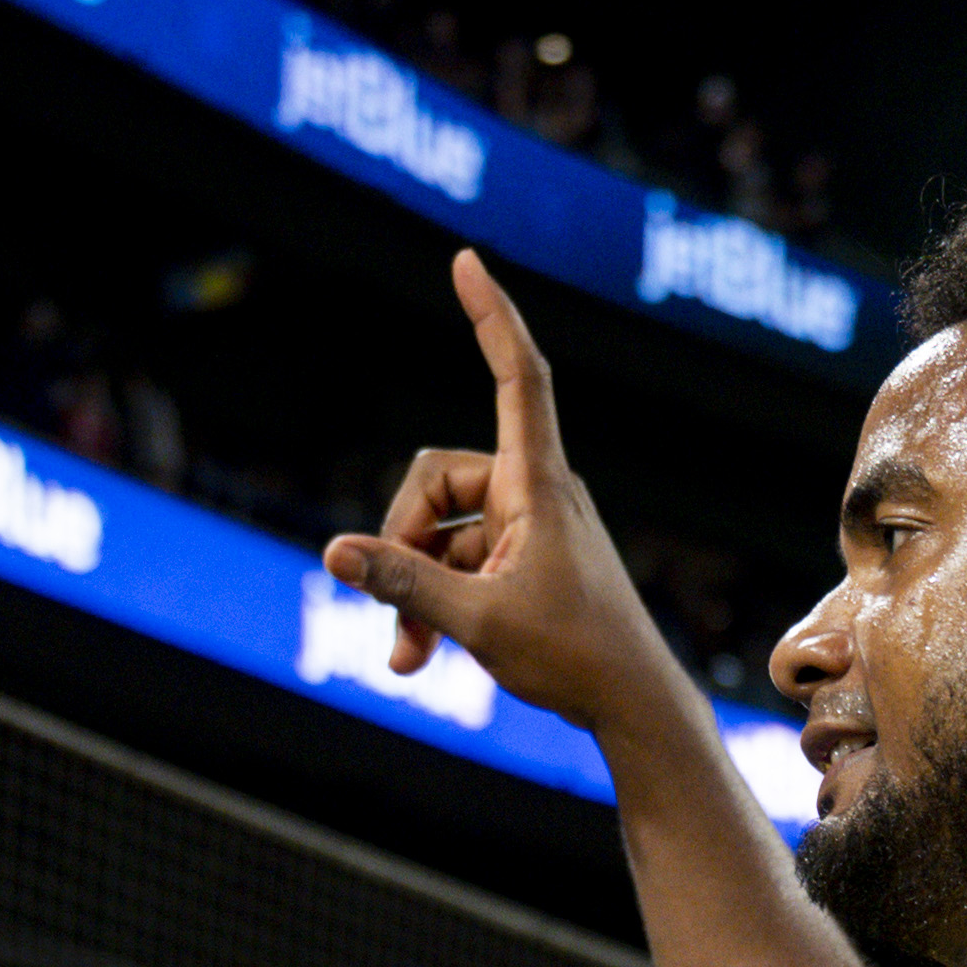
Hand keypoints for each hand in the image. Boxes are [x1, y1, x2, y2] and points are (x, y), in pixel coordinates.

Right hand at [314, 255, 693, 737]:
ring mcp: (528, 527)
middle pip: (437, 480)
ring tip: (408, 656)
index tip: (465, 261)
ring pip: (442, 531)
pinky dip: (436, 604)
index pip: (517, 375)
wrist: (632, 706)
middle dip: (403, 540)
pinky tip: (420, 659)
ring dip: (415, 587)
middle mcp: (534, 492)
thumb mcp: (477, 619)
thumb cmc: (574, 656)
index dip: (491, 315)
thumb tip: (334, 553)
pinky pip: (461, 563)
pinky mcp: (523, 561)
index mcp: (538, 483)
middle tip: (392, 606)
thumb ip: (404, 583)